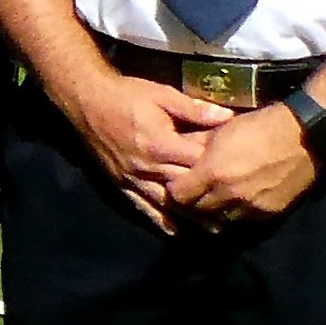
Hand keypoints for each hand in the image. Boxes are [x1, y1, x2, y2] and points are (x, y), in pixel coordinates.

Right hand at [55, 70, 228, 230]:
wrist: (86, 100)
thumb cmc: (125, 94)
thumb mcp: (162, 94)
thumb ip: (194, 109)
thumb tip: (228, 117)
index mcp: (160, 144)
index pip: (197, 163)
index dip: (218, 168)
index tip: (239, 173)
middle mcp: (147, 166)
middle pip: (185, 188)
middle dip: (210, 198)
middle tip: (237, 209)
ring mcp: (132, 177)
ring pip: (166, 203)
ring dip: (190, 217)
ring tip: (214, 228)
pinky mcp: (120, 181)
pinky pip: (141, 205)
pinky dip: (158, 219)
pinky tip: (173, 230)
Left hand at [171, 103, 324, 228]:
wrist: (305, 137)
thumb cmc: (260, 126)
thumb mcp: (222, 129)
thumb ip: (195, 144)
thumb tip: (174, 152)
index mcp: (214, 172)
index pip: (179, 195)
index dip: (176, 189)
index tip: (179, 182)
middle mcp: (229, 194)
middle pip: (197, 210)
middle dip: (192, 202)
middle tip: (195, 191)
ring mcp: (250, 207)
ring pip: (219, 219)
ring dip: (214, 210)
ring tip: (216, 197)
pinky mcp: (268, 213)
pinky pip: (243, 220)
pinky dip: (236, 212)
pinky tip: (237, 201)